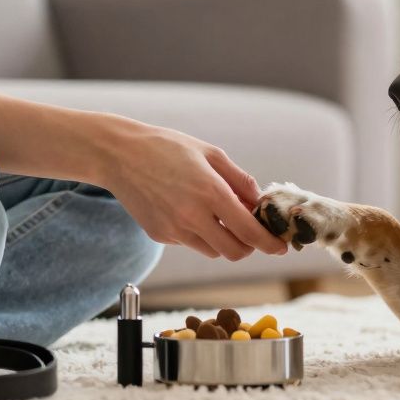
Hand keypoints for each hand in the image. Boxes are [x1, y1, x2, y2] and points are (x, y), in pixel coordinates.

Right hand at [96, 118, 287, 260]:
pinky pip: (190, 243)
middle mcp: (193, 216)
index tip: (280, 247)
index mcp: (211, 192)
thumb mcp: (210, 153)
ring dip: (224, 240)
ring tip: (217, 216)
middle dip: (249, 246)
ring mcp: (174, 229)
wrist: (119, 155)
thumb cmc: (167, 148)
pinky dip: (199, 234)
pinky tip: (188, 210)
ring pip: (213, 251)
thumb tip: (260, 202)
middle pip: (234, 251)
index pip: (250, 232)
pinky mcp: (160, 235)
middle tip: (251, 232)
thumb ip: (240, 180)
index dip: (269, 243)